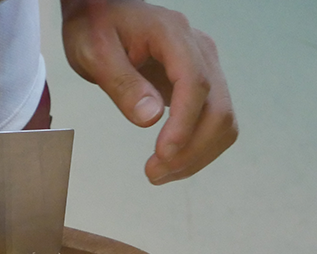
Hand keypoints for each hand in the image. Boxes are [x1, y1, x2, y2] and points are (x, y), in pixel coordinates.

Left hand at [61, 0, 237, 183]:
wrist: (103, 12)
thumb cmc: (96, 27)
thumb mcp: (96, 53)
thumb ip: (122, 84)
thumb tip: (150, 118)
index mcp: (173, 35)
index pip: (194, 83)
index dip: (183, 124)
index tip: (163, 154)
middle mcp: (199, 50)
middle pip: (218, 107)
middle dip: (190, 149)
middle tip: (154, 174)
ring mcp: (204, 67)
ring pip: (222, 120)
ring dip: (197, 154)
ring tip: (158, 173)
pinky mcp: (199, 84)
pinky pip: (211, 121)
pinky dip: (196, 148)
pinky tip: (169, 162)